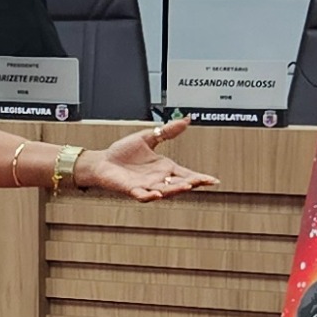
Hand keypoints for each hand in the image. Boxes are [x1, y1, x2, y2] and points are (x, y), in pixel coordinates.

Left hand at [75, 116, 215, 202]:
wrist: (102, 161)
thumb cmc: (122, 152)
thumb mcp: (148, 137)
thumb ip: (167, 130)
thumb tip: (186, 120)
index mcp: (164, 168)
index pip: (187, 174)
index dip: (200, 178)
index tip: (213, 180)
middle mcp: (158, 179)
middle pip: (179, 184)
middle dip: (192, 183)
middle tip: (203, 182)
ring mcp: (146, 186)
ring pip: (165, 191)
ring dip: (175, 190)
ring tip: (187, 186)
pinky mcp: (132, 189)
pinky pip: (143, 195)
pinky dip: (150, 196)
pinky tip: (157, 194)